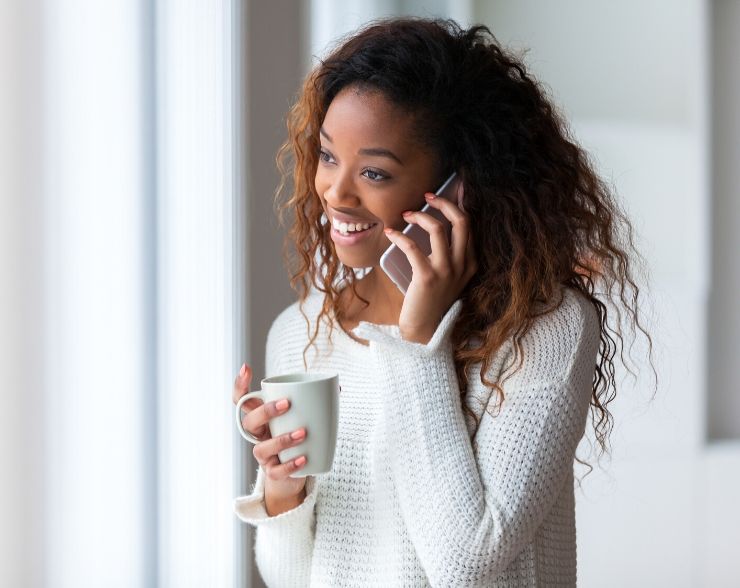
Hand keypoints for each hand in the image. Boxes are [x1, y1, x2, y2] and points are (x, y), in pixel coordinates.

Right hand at [233, 364, 307, 508]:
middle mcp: (258, 436)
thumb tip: (336, 387)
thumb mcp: (300, 419)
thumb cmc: (297, 439)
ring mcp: (263, 456)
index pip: (242, 400)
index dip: (240, 384)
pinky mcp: (272, 473)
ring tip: (303, 433)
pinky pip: (276, 471)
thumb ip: (313, 404)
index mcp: (262, 418)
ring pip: (261, 449)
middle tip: (287, 403)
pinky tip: (303, 458)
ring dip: (281, 440)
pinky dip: (290, 465)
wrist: (294, 473)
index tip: (247, 367)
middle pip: (249, 422)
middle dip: (265, 411)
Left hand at [383, 186, 477, 343]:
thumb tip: (431, 226)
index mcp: (470, 264)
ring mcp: (446, 271)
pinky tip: (391, 233)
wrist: (424, 331)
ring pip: (438, 228)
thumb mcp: (447, 278)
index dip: (460, 204)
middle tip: (428, 196)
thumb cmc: (430, 302)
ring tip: (407, 214)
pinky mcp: (427, 277)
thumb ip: (446, 256)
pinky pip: (412, 246)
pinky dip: (400, 235)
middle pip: (461, 221)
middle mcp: (462, 265)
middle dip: (444, 202)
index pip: (470, 225)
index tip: (450, 191)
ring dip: (420, 216)